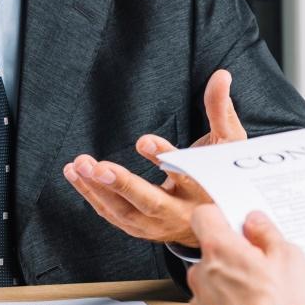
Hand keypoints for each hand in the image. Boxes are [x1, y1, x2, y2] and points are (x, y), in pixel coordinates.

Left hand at [63, 69, 246, 245]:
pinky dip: (92, 195)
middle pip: (149, 202)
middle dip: (122, 184)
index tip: (144, 141)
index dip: (164, 157)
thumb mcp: (228, 143)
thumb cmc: (220, 173)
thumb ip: (221, 109)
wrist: (216, 219)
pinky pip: (112, 213)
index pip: (185, 175)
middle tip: (97, 167)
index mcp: (204, 190)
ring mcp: (157, 225)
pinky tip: (76, 174)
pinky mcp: (139, 227)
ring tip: (79, 165)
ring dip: (98, 189)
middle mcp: (180, 212)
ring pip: (124, 211)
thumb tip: (221, 76)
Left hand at [186, 205, 304, 304]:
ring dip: (228, 291)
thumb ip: (266, 234)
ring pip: (211, 287)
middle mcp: (201, 276)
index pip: (204, 216)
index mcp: (219, 250)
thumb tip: (255, 223)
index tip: (234, 225)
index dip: (220, 217)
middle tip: (260, 272)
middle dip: (231, 260)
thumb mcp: (289, 258)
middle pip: (210, 256)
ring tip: (259, 303)